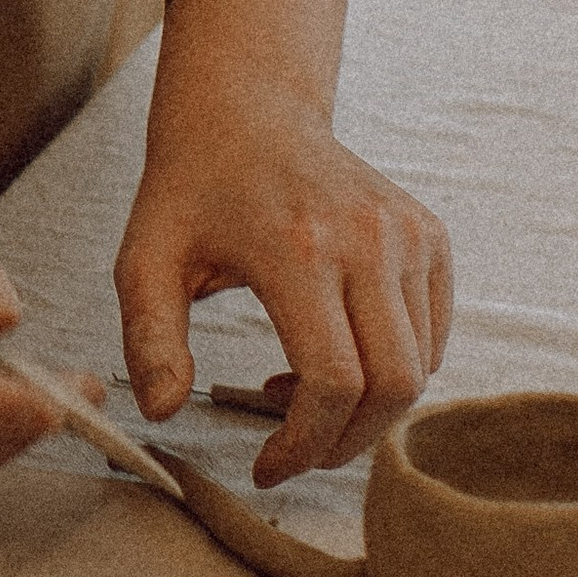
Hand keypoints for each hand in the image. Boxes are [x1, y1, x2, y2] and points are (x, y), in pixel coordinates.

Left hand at [113, 80, 450, 485]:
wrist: (249, 108)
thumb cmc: (192, 188)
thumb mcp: (145, 259)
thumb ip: (149, 338)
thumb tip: (163, 411)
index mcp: (298, 248)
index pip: (332, 381)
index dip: (303, 445)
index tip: (265, 468)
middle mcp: (367, 239)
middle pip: (392, 386)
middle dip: (344, 443)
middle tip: (294, 451)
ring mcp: (408, 234)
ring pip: (418, 368)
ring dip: (367, 409)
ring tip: (301, 391)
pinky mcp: (428, 235)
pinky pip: (433, 336)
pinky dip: (395, 370)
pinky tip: (337, 355)